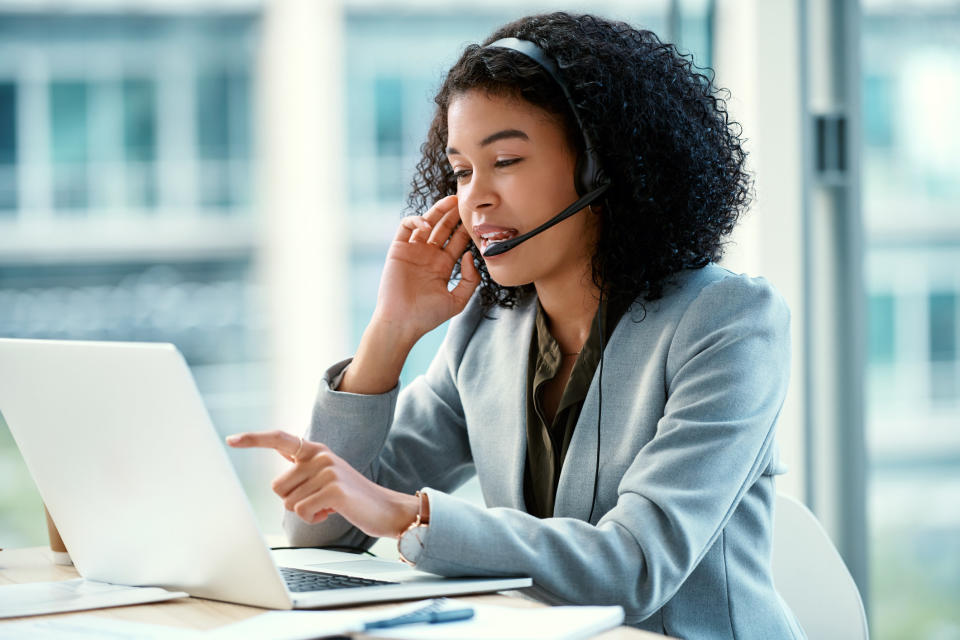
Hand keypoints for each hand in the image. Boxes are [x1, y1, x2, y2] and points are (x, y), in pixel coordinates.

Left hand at [226, 430, 417, 538]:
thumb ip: (304, 468)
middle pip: (277, 487)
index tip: (231, 439)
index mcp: (315, 450)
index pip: (279, 439)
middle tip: (319, 500)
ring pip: (289, 502)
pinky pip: (302, 512)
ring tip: (329, 505)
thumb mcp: (326, 476)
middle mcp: (319, 455)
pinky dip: (314, 519)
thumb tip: (281, 466)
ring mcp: (327, 471)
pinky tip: (332, 512)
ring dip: (306, 511)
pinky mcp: (333, 490)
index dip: (254, 439)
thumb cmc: (351, 497)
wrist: (386, 508)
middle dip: (293, 501)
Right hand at [374, 195, 479, 339]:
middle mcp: (429, 255)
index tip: (478, 219)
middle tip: (466, 202)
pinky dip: (416, 220)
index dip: (466, 229)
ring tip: (451, 201)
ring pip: (427, 222)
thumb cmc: (428, 316)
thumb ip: (470, 280)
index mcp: (444, 266)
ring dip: (438, 211)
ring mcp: (414, 251)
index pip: (457, 240)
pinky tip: (427, 224)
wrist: (402, 322)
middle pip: (444, 228)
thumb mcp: (458, 300)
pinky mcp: (398, 249)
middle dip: (454, 215)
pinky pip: (406, 227)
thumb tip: (469, 255)